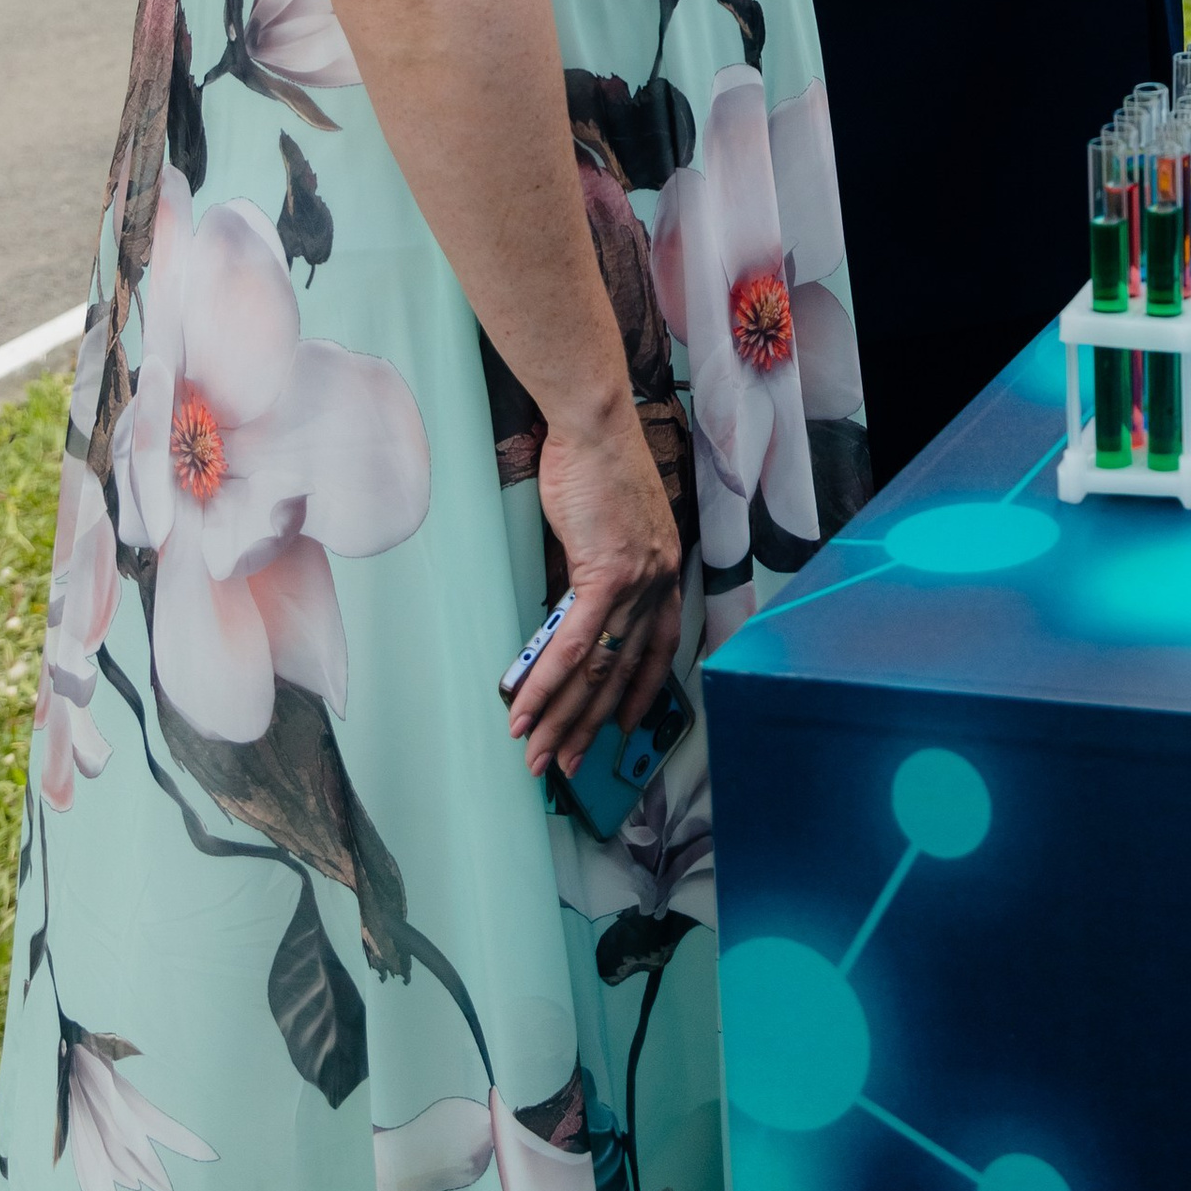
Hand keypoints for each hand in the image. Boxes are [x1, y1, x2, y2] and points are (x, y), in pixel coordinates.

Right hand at [505, 395, 682, 780]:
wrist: (595, 426)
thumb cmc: (596, 466)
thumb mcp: (609, 527)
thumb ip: (603, 571)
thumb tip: (577, 610)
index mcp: (665, 571)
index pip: (661, 648)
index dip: (643, 693)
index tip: (626, 729)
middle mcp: (660, 582)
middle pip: (625, 671)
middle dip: (591, 725)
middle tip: (566, 764)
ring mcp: (637, 581)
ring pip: (597, 669)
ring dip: (561, 718)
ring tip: (537, 755)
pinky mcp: (605, 574)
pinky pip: (573, 645)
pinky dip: (545, 683)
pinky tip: (524, 712)